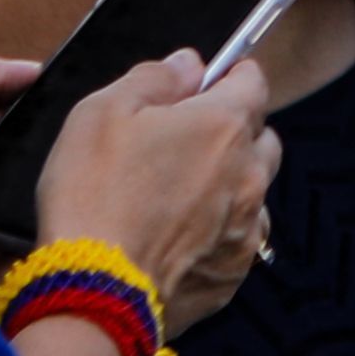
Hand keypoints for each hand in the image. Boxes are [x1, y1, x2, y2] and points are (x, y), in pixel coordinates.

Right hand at [30, 54, 279, 325]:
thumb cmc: (92, 196)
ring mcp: (247, 227)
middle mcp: (249, 175)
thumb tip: (188, 64)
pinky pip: (241, 238)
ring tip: (179, 196)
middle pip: (261, 137)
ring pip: (256, 191)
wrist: (93, 291)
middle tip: (186, 141)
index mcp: (222, 126)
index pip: (253, 82)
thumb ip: (153, 78)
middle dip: (234, 131)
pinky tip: (180, 237)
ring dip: (231, 185)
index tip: (210, 82)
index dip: (231, 76)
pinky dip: (220, 231)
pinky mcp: (235, 271)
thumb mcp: (102, 113)